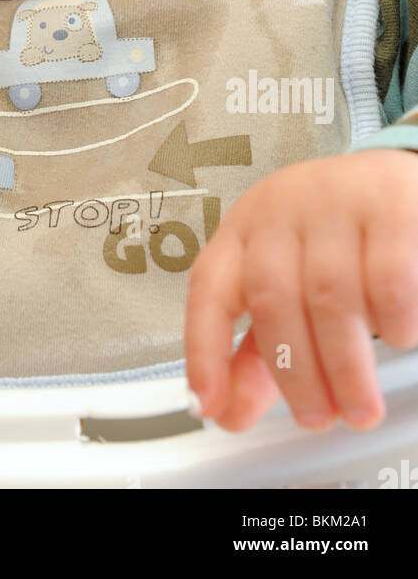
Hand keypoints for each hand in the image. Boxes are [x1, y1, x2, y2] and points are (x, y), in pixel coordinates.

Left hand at [184, 149, 417, 431]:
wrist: (390, 180)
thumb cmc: (332, 240)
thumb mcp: (286, 285)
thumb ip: (257, 351)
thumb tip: (227, 413)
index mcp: (243, 229)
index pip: (210, 288)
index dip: (204, 349)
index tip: (209, 404)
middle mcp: (280, 208)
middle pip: (272, 297)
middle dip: (294, 372)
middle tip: (317, 419)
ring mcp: (334, 201)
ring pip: (329, 294)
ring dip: (344, 365)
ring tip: (359, 407)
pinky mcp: (388, 204)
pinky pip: (387, 275)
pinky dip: (393, 320)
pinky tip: (396, 340)